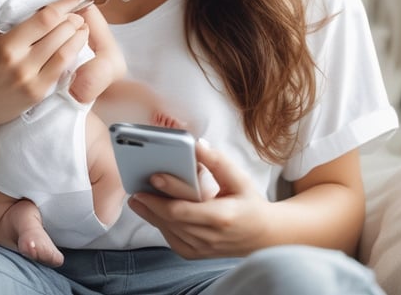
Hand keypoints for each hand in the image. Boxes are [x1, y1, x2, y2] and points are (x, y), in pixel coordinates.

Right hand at [0, 0, 89, 135]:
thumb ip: (6, 27)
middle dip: (74, 19)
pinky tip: (74, 49)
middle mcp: (21, 62)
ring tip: (82, 28)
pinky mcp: (39, 94)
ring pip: (66, 52)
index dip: (64, 5)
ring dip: (78, 37)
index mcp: (6, 45)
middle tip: (78, 14)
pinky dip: (72, 56)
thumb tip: (34, 11)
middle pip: (60, 32)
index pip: (45, 18)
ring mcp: (32, 80)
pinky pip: (62, 71)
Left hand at [127, 140, 272, 258]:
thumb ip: (218, 162)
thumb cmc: (250, 203)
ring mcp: (202, 248)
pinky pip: (172, 240)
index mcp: (222, 216)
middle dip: (151, 205)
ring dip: (151, 215)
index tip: (153, 177)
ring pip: (169, 231)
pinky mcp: (196, 254)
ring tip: (137, 199)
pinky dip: (161, 226)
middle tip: (136, 190)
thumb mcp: (239, 179)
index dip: (167, 192)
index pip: (185, 207)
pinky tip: (152, 212)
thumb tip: (197, 145)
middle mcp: (210, 236)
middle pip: (172, 220)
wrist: (264, 236)